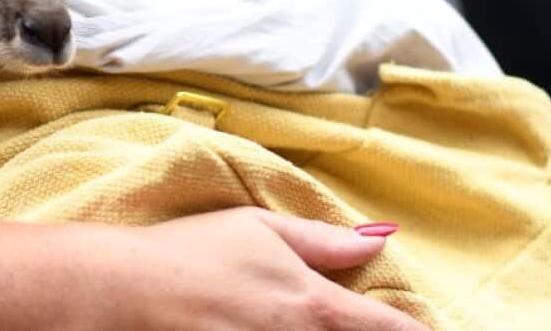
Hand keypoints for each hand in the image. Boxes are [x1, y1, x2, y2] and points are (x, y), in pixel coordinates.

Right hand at [95, 207, 427, 330]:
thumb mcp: (259, 228)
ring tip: (299, 320)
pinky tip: (268, 327)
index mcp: (311, 305)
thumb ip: (324, 240)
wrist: (124, 292)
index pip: (385, 329)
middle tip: (346, 319)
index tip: (426, 330)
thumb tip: (378, 239)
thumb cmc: (190, 252)